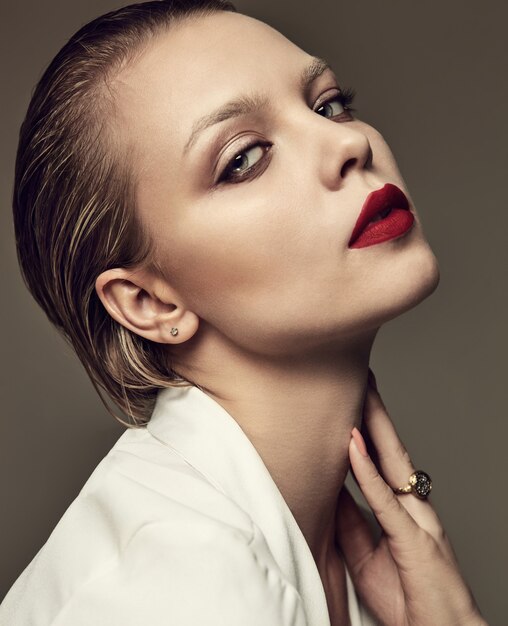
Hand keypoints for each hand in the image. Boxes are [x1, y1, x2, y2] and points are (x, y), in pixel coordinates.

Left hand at [335, 370, 486, 625]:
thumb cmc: (407, 597)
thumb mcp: (365, 554)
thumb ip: (351, 521)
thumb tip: (328, 492)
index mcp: (403, 508)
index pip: (383, 458)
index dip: (368, 428)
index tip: (352, 402)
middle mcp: (413, 505)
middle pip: (390, 449)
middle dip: (375, 412)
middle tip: (361, 379)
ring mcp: (416, 519)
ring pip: (391, 462)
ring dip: (374, 425)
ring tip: (361, 392)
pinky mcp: (412, 539)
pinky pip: (383, 498)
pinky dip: (366, 470)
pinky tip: (353, 444)